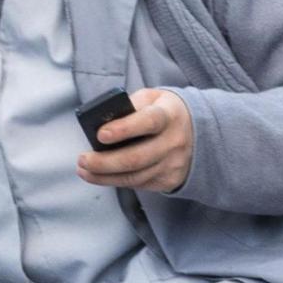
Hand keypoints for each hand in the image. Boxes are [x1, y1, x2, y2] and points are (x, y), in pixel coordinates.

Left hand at [76, 87, 193, 193]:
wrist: (200, 132)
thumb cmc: (164, 111)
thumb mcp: (152, 98)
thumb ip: (130, 105)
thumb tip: (102, 121)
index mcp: (169, 115)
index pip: (148, 122)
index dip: (124, 129)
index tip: (101, 135)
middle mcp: (174, 141)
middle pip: (137, 158)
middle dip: (105, 162)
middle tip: (83, 160)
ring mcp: (173, 164)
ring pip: (135, 177)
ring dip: (105, 176)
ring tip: (84, 170)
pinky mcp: (169, 180)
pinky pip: (139, 184)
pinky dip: (116, 181)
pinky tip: (100, 176)